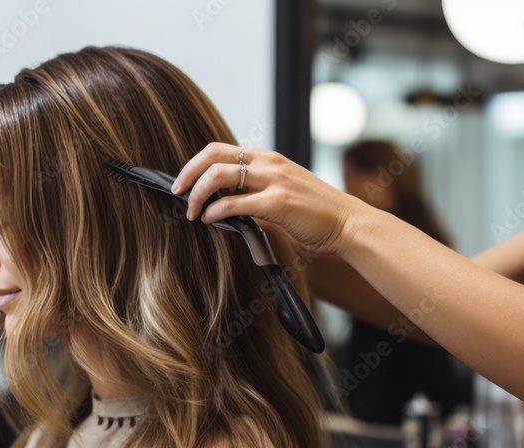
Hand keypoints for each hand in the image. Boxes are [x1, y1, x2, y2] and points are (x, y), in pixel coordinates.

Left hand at [170, 142, 367, 255]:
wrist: (346, 222)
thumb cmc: (313, 212)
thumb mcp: (280, 191)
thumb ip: (254, 191)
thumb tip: (221, 203)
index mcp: (266, 158)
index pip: (219, 149)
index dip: (194, 164)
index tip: (183, 183)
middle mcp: (268, 162)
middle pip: (213, 155)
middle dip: (187, 174)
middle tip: (177, 193)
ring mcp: (273, 180)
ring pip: (219, 175)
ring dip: (198, 194)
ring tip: (192, 212)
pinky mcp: (278, 202)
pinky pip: (235, 204)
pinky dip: (215, 212)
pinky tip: (210, 220)